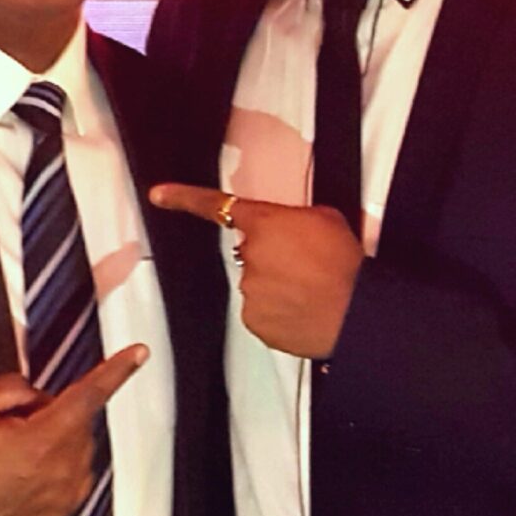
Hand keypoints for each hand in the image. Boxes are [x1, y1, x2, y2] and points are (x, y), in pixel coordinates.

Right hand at [0, 346, 146, 515]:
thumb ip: (10, 387)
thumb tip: (34, 393)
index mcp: (44, 440)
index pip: (89, 395)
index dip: (116, 370)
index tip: (138, 354)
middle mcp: (64, 469)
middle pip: (79, 420)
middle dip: (53, 413)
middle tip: (12, 426)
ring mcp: (67, 494)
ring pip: (78, 446)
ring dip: (55, 440)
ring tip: (13, 456)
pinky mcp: (64, 511)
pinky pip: (74, 472)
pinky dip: (56, 465)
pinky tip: (22, 473)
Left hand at [152, 184, 361, 360]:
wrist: (356, 312)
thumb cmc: (346, 265)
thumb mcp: (326, 219)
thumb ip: (294, 218)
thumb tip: (288, 229)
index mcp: (266, 223)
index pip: (216, 206)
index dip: (184, 198)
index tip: (160, 195)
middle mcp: (250, 255)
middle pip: (252, 252)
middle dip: (273, 257)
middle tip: (306, 267)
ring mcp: (249, 290)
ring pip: (258, 284)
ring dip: (278, 286)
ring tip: (310, 292)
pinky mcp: (254, 321)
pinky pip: (261, 312)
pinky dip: (278, 313)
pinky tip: (302, 310)